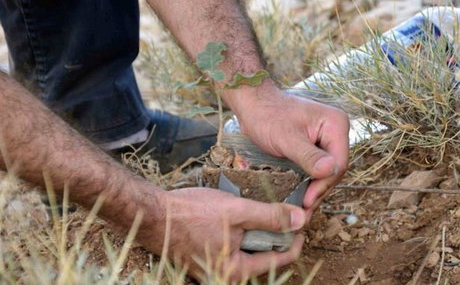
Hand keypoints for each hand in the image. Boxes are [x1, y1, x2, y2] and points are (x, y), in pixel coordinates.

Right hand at [138, 187, 305, 280]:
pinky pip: (233, 248)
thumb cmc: (191, 213)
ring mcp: (215, 270)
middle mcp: (227, 276)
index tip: (301, 218)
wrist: (152, 215)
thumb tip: (300, 219)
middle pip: (265, 255)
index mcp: (238, 271)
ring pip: (249, 250)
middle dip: (275, 232)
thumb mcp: (236, 210)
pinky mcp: (206, 260)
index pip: (281, 258)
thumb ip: (270, 216)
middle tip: (279, 209)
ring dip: (257, 231)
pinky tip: (236, 217)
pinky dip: (241, 233)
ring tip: (256, 210)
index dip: (295, 237)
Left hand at [231, 84, 349, 218]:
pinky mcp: (313, 145)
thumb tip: (329, 171)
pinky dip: (308, 180)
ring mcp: (324, 138)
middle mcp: (334, 130)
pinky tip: (299, 195)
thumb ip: (308, 155)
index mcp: (335, 124)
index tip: (308, 201)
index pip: (339, 162)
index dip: (324, 184)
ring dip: (313, 188)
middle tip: (304, 211)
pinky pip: (315, 166)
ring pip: (325, 170)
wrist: (252, 103)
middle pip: (333, 168)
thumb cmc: (267, 115)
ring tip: (301, 208)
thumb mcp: (286, 138)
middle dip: (319, 189)